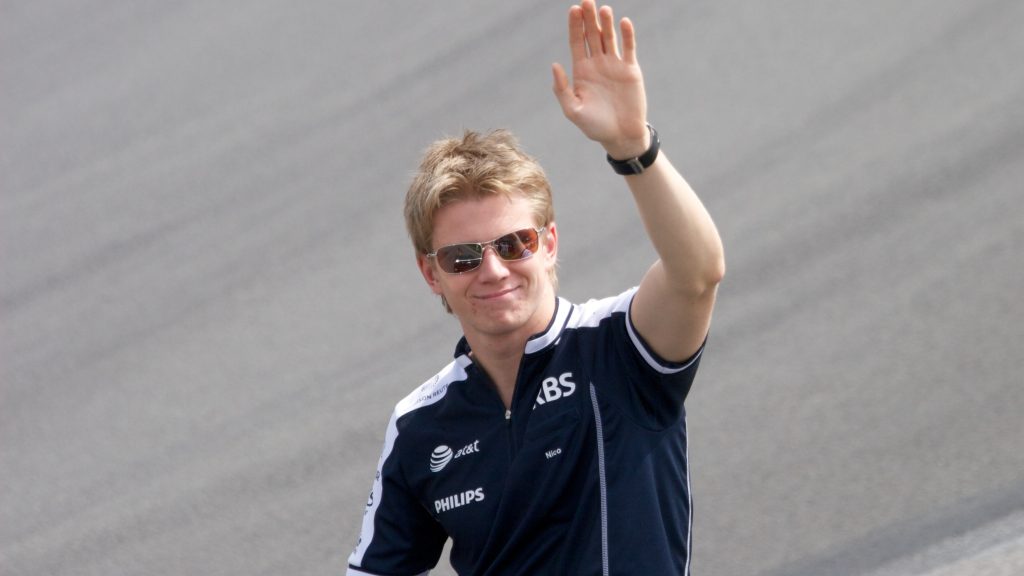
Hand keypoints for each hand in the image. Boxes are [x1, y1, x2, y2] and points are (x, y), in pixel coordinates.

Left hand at [552, 0, 649, 158]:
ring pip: (609, 38)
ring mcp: (614, 65)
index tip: (573, 10)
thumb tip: (555, 65)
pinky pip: (628, 48)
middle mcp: (597, 64)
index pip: (577, 42)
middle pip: (592, 35)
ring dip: (606, 23)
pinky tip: (623, 22)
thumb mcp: (573, 110)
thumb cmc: (595, 127)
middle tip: (586, 0)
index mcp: (581, 71)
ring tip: (603, 9)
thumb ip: (562, 89)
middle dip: (589, 18)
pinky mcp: (630, 69)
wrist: (621, 136)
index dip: (575, 26)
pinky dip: (627, 35)